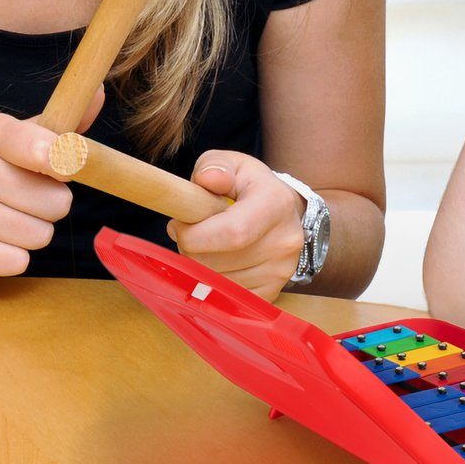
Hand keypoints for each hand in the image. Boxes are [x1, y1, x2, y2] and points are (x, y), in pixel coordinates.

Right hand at [0, 113, 76, 275]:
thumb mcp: (26, 138)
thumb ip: (66, 122)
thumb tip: (99, 92)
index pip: (46, 149)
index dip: (67, 162)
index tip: (67, 166)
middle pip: (57, 202)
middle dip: (51, 204)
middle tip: (26, 197)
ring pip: (41, 235)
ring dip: (34, 231)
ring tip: (9, 216)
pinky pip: (18, 262)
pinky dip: (14, 256)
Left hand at [168, 152, 307, 300]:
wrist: (284, 212)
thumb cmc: (250, 187)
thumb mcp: (232, 165)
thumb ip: (214, 166)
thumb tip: (208, 179)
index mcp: (276, 203)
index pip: (233, 232)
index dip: (196, 235)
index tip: (179, 225)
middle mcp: (285, 240)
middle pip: (220, 261)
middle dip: (190, 250)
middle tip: (188, 234)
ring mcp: (282, 270)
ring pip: (219, 283)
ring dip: (199, 268)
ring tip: (205, 246)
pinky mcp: (273, 291)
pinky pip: (228, 298)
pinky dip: (213, 284)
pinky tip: (217, 263)